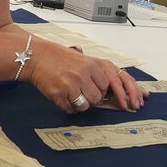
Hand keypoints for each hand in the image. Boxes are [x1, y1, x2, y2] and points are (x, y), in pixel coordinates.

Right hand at [24, 41, 147, 113]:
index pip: (113, 84)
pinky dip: (69, 106)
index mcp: (93, 63)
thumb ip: (101, 73)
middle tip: (83, 90)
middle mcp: (84, 72)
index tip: (128, 105)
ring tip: (72, 92)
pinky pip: (71, 109)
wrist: (38, 56)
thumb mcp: (85, 60)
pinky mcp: (59, 93)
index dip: (119, 94)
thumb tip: (124, 91)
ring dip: (81, 103)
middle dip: (93, 98)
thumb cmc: (61, 59)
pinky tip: (63, 96)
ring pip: (87, 106)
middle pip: (99, 97)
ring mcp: (71, 83)